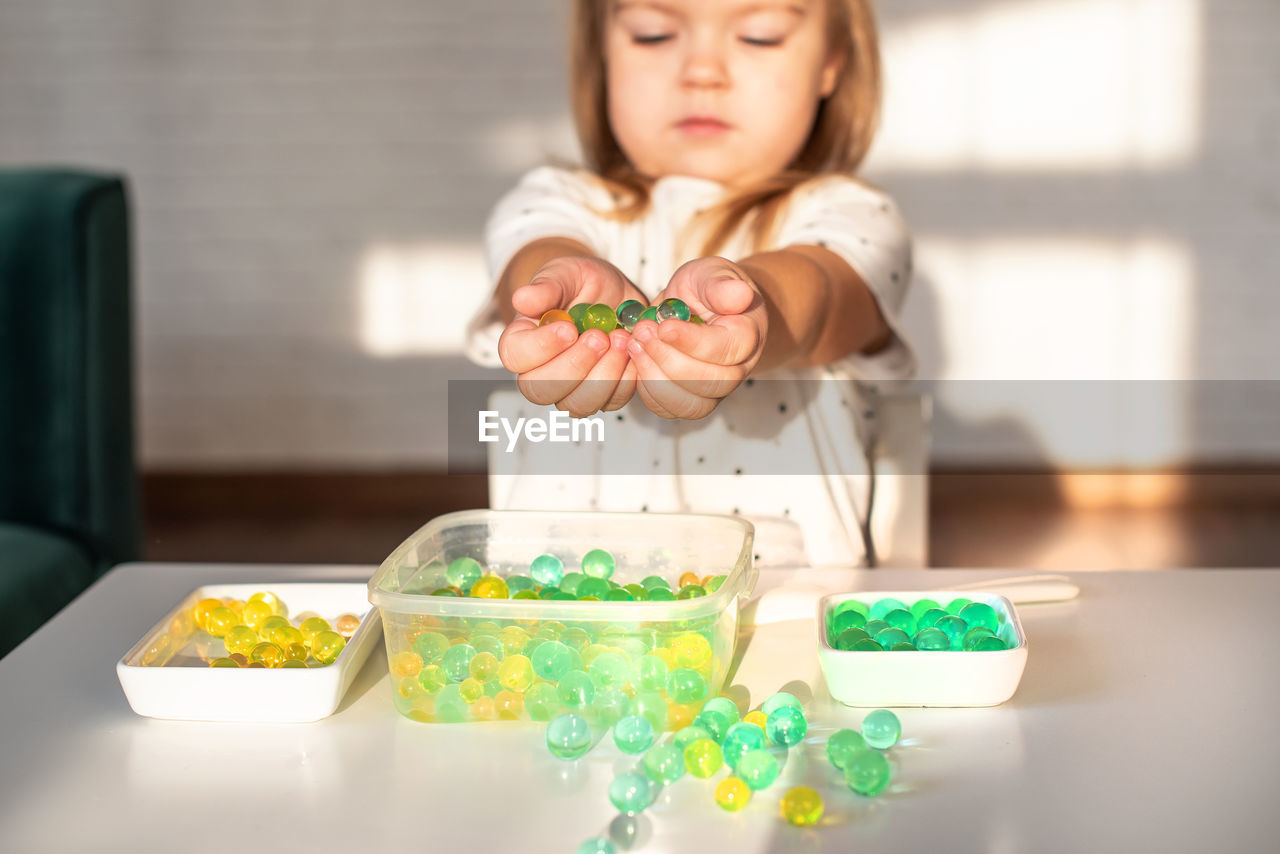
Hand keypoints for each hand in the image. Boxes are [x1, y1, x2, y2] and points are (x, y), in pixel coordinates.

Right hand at [496, 256, 644, 415]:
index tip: (568, 328)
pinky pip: (611, 401)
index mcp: (522, 340)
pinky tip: (631, 349)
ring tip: (620, 339)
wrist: (616, 295)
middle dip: (574, 365)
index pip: (515, 357)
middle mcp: (540, 371)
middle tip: (599, 336)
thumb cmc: (584, 284)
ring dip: (604, 375)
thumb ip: (546, 286)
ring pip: (577, 404)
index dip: (540, 347)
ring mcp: (571, 388)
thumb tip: (521, 299)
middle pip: (541, 389)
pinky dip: (626, 377)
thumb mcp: (566, 273)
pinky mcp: (602, 394)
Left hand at [627, 256, 767, 419]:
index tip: (663, 326)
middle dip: (668, 359)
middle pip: (709, 383)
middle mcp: (737, 369)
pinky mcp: (691, 400)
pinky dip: (648, 391)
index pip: (725, 349)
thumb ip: (721, 285)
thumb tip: (740, 294)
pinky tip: (637, 361)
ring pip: (690, 405)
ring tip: (635, 346)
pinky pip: (670, 410)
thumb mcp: (711, 274)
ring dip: (655, 379)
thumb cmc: (707, 289)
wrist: (703, 308)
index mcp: (746, 336)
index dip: (691, 342)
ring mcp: (715, 390)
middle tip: (643, 331)